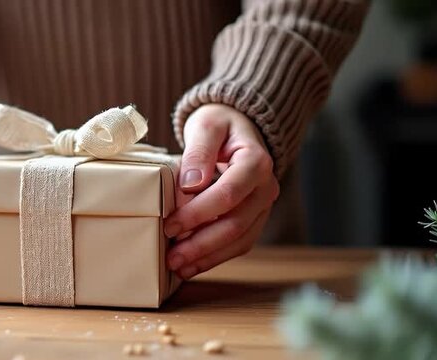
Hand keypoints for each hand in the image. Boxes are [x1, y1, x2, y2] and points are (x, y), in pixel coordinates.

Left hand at [165, 104, 279, 278]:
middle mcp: (266, 188)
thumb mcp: (207, 126)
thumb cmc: (220, 126)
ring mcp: (263, 206)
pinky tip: (192, 266)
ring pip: (239, 240)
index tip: (170, 224)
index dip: (198, 214)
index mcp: (256, 162)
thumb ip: (199, 152)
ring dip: (208, 257)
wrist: (238, 128)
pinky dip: (215, 257)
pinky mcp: (254, 218)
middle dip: (201, 244)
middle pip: (235, 224)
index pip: (228, 195)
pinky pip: (239, 243)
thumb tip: (191, 184)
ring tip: (178, 267)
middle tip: (171, 256)